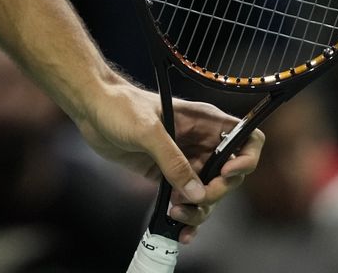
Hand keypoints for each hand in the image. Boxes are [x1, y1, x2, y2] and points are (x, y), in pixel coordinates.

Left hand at [75, 79, 263, 243]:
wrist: (91, 108)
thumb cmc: (119, 105)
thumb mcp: (147, 129)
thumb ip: (172, 160)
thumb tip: (196, 193)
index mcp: (203, 121)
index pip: (245, 137)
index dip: (246, 157)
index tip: (227, 171)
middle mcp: (199, 142)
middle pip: (230, 175)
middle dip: (218, 192)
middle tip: (198, 198)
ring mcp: (184, 160)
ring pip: (209, 193)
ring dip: (200, 210)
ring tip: (177, 214)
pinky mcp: (167, 175)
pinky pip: (187, 201)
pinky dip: (188, 218)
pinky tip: (181, 231)